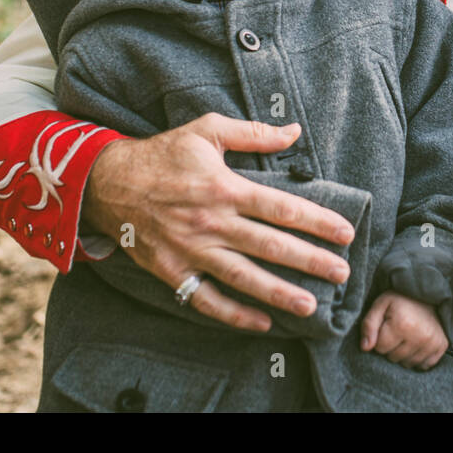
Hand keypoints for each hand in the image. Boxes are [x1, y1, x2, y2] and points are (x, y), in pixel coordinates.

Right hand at [83, 112, 355, 332]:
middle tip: (342, 273)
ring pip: (243, 277)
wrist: (108, 182)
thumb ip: (253, 133)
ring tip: (310, 305)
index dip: (317, 221)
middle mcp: (211, 222)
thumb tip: (295, 132)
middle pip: (270, 246)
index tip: (345, 233)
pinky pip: (206, 298)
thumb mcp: (207, 130)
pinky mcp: (172, 271)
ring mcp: (191, 250)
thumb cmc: (164, 154)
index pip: (282, 208)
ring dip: (279, 293)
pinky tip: (262, 321)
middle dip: (310, 261)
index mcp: (224, 187)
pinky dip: (234, 313)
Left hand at [360, 291, 447, 369]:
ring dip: (404, 354)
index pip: (380, 348)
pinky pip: (424, 365)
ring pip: (407, 364)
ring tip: (407, 337)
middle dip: (391, 348)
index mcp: (402, 324)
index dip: (380, 339)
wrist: (429, 293)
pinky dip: (418, 358)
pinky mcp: (441, 347)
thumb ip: (368, 325)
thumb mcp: (381, 304)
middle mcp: (420, 336)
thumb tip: (365, 348)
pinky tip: (417, 344)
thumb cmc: (401, 300)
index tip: (386, 328)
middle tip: (397, 332)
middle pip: (394, 358)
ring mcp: (432, 343)